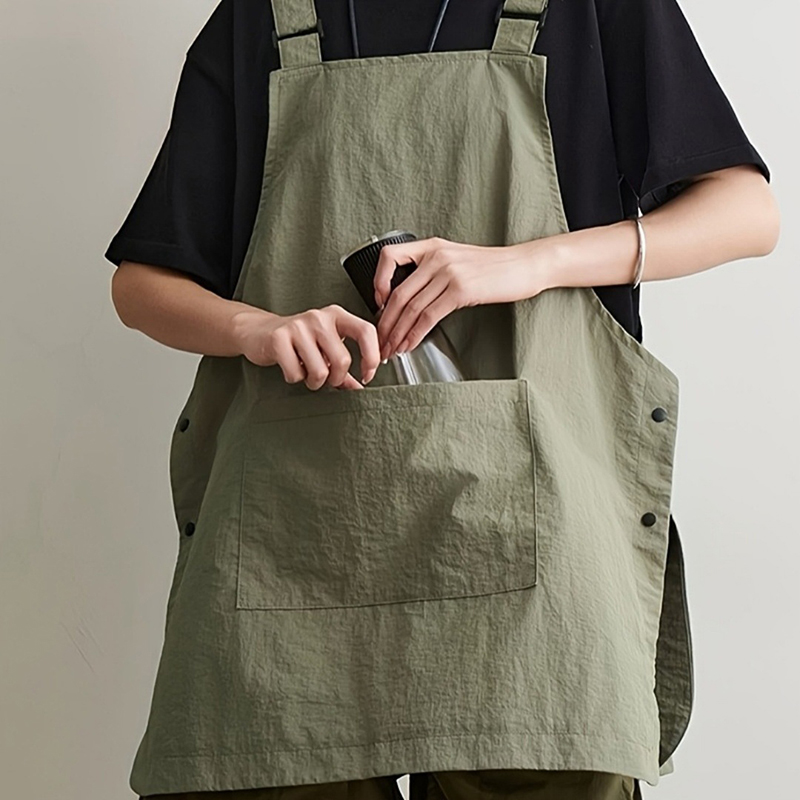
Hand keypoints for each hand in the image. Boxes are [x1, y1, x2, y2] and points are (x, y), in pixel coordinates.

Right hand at [236, 304, 380, 390]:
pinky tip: (290, 367)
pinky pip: (295, 373)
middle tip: (327, 379)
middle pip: (342, 359)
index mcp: (337, 315)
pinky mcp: (278, 337)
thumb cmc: (297, 341)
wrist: (258, 331)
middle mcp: (320, 317)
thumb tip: (359, 387)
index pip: (366, 331)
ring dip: (314, 381)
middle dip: (336, 378)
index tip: (367, 375)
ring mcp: (298, 326)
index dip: (372, 357)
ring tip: (306, 372)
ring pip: (320, 371)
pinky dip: (294, 378)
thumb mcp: (325, 347)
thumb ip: (343, 366)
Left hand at [372, 236, 553, 359]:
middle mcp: (436, 256)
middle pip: (398, 293)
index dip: (377, 282)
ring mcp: (448, 273)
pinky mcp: (461, 290)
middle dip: (385, 323)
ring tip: (391, 349)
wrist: (524, 265)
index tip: (379, 304)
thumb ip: (432, 271)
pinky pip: (429, 316)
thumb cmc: (493, 267)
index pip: (389, 256)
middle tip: (379, 341)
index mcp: (431, 246)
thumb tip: (409, 298)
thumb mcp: (456, 259)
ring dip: (397, 333)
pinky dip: (415, 334)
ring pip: (411, 308)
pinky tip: (410, 344)